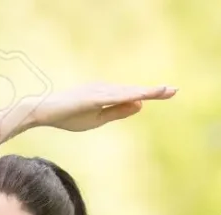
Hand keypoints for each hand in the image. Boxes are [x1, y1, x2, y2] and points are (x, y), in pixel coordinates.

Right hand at [25, 82, 176, 132]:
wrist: (45, 112)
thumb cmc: (69, 116)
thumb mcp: (98, 118)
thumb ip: (118, 112)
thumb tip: (140, 105)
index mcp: (107, 95)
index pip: (133, 95)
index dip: (151, 93)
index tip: (169, 92)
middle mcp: (105, 89)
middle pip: (133, 91)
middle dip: (154, 91)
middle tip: (175, 90)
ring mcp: (98, 91)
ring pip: (127, 92)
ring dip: (144, 91)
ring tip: (163, 91)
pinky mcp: (91, 96)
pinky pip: (113, 96)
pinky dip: (127, 95)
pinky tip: (139, 96)